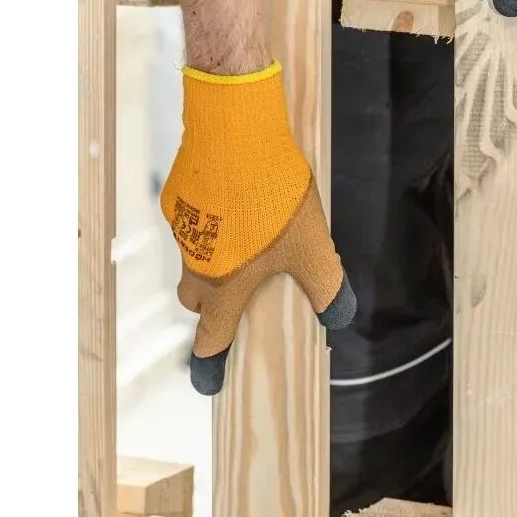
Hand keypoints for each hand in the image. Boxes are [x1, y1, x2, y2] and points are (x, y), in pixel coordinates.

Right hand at [160, 60, 355, 394]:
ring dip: (214, 256)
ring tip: (249, 234)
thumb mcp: (312, 246)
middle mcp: (195, 264)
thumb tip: (339, 316)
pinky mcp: (177, 197)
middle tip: (238, 293)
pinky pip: (192, 221)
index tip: (207, 383)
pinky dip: (210, 220)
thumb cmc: (273, 198)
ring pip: (193, 257)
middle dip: (210, 305)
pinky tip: (234, 199)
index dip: (211, 363)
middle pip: (194, 299)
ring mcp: (182, 229)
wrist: (235, 133)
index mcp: (224, 285)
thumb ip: (325, 285)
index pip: (212, 336)